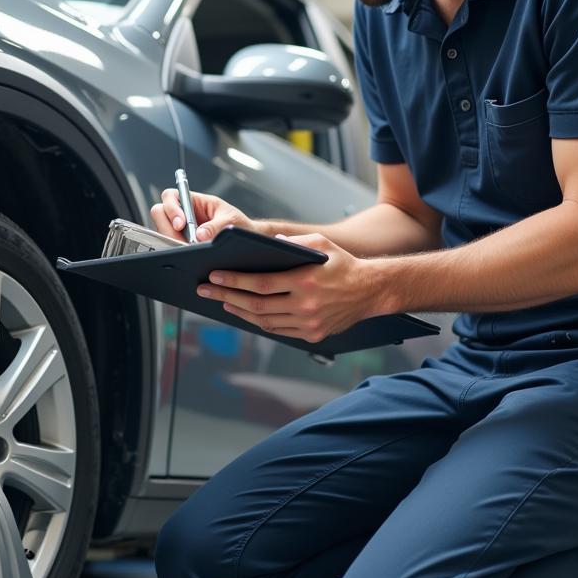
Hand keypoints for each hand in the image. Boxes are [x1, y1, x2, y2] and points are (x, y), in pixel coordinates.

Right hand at [150, 189, 257, 241]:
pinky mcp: (182, 243)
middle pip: (160, 214)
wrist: (246, 238)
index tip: (181, 224)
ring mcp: (180, 230)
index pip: (171, 197)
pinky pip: (170, 245)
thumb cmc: (239, 224)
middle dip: (168, 228)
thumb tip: (200, 235)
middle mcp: (184, 214)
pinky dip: (176, 250)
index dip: (171, 208)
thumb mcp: (231, 221)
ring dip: (173, 241)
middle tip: (183, 241)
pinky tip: (188, 255)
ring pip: (163, 232)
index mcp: (194, 201)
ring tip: (189, 249)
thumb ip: (217, 226)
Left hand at [195, 233, 384, 342]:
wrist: (371, 291)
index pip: (260, 283)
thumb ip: (294, 242)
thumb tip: (268, 243)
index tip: (215, 276)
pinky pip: (279, 331)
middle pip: (257, 305)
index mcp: (305, 281)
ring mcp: (308, 323)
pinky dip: (260, 322)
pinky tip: (248, 313)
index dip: (234, 281)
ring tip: (223, 301)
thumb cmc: (345, 264)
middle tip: (207, 290)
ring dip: (240, 312)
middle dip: (227, 296)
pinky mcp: (312, 334)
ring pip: (265, 321)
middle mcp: (305, 305)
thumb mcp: (322, 244)